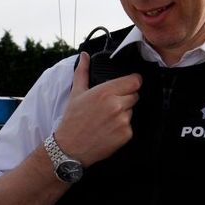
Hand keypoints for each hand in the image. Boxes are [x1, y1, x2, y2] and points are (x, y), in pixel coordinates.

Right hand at [53, 52, 140, 167]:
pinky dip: (122, 129)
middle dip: (125, 99)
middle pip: (135, 95)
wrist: (69, 148)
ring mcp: (122, 121)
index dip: (130, 83)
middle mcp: (116, 105)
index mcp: (105, 92)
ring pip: (132, 111)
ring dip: (123, 114)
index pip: (135, 80)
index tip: (124, 87)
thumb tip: (84, 56)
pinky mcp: (126, 135)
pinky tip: (108, 131)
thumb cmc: (72, 120)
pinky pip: (130, 127)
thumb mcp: (76, 93)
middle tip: (109, 107)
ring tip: (106, 120)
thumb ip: (83, 72)